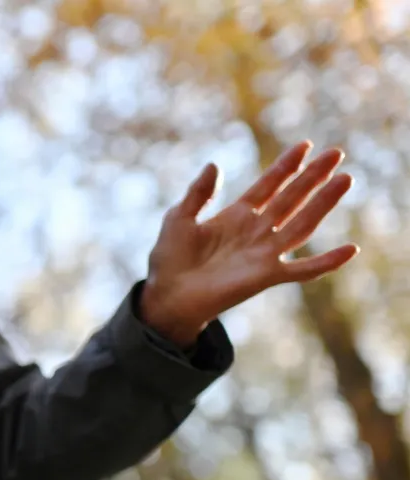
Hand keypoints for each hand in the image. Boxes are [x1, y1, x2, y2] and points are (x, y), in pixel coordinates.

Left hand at [139, 141, 359, 347]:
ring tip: (345, 179)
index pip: (268, 185)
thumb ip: (198, 193)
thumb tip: (215, 164)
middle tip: (336, 153)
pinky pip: (303, 270)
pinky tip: (350, 249)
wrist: (167, 296)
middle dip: (313, 176)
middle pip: (291, 198)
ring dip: (323, 203)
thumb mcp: (178, 218)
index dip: (285, 166)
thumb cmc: (169, 259)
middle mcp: (255, 231)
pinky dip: (326, 261)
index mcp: (236, 215)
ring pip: (302, 224)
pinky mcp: (266, 276)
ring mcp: (264, 253)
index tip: (304, 145)